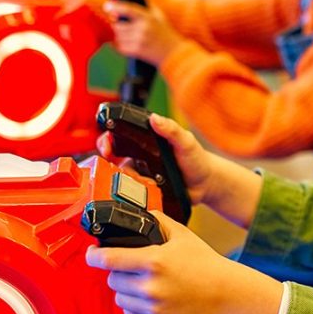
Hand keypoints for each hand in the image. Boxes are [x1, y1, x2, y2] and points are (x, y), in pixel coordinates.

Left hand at [85, 213, 281, 313]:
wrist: (226, 294)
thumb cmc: (206, 264)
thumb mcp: (182, 235)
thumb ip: (158, 221)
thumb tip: (141, 215)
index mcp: (153, 261)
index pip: (108, 260)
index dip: (93, 256)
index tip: (92, 254)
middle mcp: (149, 286)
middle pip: (112, 279)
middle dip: (119, 272)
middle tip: (134, 269)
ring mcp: (152, 307)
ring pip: (119, 299)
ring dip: (126, 291)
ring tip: (144, 285)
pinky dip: (135, 309)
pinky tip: (150, 300)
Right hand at [97, 113, 215, 206]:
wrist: (206, 184)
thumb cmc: (196, 159)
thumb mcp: (186, 141)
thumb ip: (171, 129)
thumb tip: (154, 118)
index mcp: (145, 140)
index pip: (118, 136)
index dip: (107, 140)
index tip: (107, 146)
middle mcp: (139, 157)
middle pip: (112, 159)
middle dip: (108, 164)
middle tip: (117, 168)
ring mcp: (140, 175)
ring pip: (121, 179)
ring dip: (129, 181)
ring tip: (147, 181)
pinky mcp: (144, 191)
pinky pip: (132, 195)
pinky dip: (136, 195)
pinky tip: (150, 192)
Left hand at [104, 0, 184, 65]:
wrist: (173, 53)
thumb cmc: (165, 32)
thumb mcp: (159, 16)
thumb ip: (147, 5)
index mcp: (148, 17)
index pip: (128, 9)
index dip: (116, 6)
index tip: (107, 6)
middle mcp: (143, 28)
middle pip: (118, 25)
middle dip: (118, 26)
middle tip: (122, 26)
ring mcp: (140, 40)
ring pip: (118, 36)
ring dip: (120, 36)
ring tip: (129, 37)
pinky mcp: (137, 51)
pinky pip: (120, 47)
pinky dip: (120, 46)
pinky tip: (127, 44)